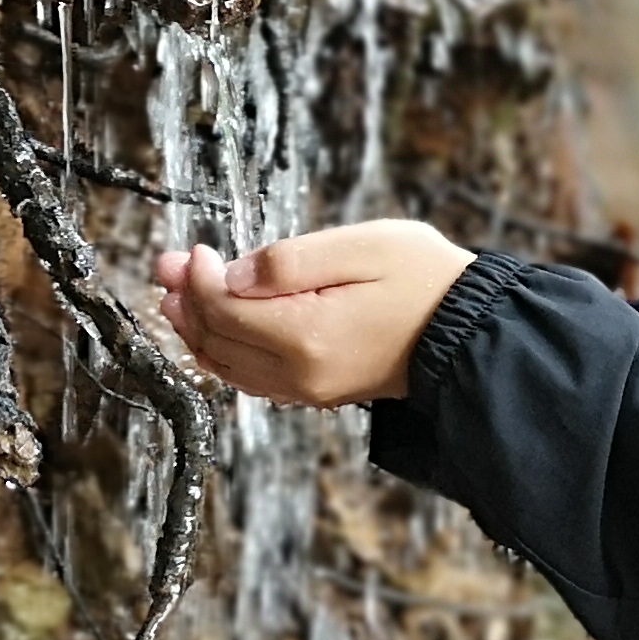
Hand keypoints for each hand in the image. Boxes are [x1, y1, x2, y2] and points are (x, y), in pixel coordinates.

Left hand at [154, 221, 475, 407]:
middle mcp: (299, 374)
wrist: (471, 332)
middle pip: (215, 339)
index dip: (197, 276)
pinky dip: (224, 352)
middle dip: (186, 299)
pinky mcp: (317, 392)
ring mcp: (307, 389)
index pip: (221, 308)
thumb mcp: (362, 246)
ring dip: (197, 329)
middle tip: (167, 265)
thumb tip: (230, 275)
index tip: (196, 248)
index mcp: (306, 336)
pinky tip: (216, 330)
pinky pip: (250, 378)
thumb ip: (288, 261)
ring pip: (226, 365)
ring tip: (177, 296)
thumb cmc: (425, 280)